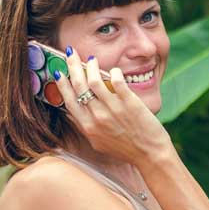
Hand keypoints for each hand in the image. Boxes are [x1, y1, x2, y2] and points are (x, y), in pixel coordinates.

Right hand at [53, 48, 172, 165]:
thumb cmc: (125, 149)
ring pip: (95, 80)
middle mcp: (97, 117)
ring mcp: (113, 109)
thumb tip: (74, 113)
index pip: (69, 100)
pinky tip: (114, 70)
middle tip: (71, 54)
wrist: (150, 155)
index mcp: (88, 127)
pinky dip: (114, 72)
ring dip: (91, 65)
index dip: (62, 84)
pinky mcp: (130, 103)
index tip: (58, 72)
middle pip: (79, 86)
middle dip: (72, 66)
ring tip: (92, 59)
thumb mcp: (98, 143)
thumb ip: (86, 128)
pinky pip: (117, 80)